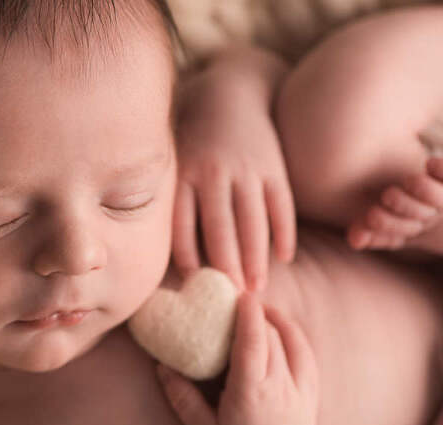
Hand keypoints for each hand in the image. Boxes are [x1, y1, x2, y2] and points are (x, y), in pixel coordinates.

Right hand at [156, 294, 317, 424]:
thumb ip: (181, 395)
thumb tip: (161, 366)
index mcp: (251, 393)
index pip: (253, 341)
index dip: (248, 313)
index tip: (239, 294)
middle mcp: (279, 389)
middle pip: (273, 337)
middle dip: (260, 313)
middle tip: (243, 299)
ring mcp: (300, 393)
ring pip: (294, 344)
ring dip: (279, 322)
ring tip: (263, 311)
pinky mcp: (312, 399)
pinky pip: (309, 359)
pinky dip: (297, 339)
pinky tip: (285, 333)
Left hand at [172, 60, 295, 290]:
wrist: (228, 94)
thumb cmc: (192, 143)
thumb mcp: (172, 165)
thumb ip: (171, 204)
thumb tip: (171, 259)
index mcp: (183, 175)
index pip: (182, 224)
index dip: (187, 258)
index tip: (193, 285)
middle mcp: (213, 173)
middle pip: (220, 229)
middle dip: (226, 267)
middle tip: (230, 299)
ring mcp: (247, 169)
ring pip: (253, 222)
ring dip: (255, 259)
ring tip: (256, 288)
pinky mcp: (274, 167)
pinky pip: (281, 206)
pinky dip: (284, 234)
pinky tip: (283, 258)